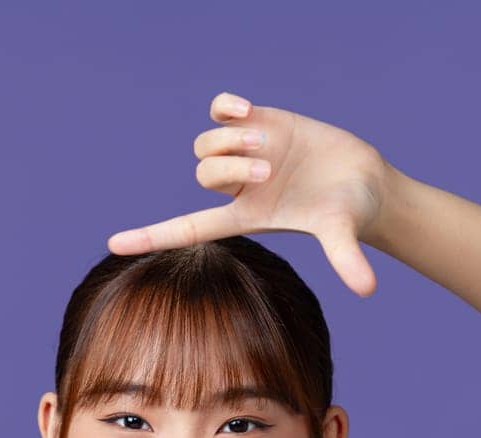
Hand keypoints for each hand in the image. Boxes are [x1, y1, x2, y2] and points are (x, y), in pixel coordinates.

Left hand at [105, 91, 393, 296]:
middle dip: (229, 167)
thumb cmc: (351, 211)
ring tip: (267, 143)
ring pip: (206, 142)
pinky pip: (220, 110)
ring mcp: (246, 153)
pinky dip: (224, 106)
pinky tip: (244, 109)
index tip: (113, 244)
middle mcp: (239, 187)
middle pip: (202, 173)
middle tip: (268, 168)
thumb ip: (347, 257)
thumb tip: (367, 288)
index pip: (189, 228)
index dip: (151, 236)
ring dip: (230, 138)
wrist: (364, 181)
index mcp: (248, 216)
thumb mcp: (344, 230)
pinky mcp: (259, 123)